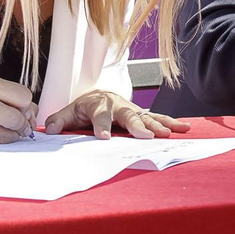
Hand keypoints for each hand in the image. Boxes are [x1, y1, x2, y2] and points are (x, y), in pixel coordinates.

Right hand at [0, 76, 36, 143]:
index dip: (27, 105)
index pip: (23, 96)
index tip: (22, 108)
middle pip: (16, 118)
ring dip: (12, 135)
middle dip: (22, 124)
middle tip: (20, 124)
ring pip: (5, 135)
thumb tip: (32, 114)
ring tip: (7, 129)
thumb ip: (8, 96)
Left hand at [44, 91, 189, 139]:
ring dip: (159, 125)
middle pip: (129, 117)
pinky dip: (171, 122)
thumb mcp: (69, 112)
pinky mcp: (143, 115)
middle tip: (146, 136)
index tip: (104, 138)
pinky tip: (185, 128)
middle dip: (137, 127)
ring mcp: (133, 110)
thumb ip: (59, 120)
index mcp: (99, 106)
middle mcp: (119, 106)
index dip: (102, 127)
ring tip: (169, 133)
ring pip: (147, 117)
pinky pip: (158, 118)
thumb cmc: (85, 107)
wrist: (101, 95)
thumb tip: (50, 129)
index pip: (100, 117)